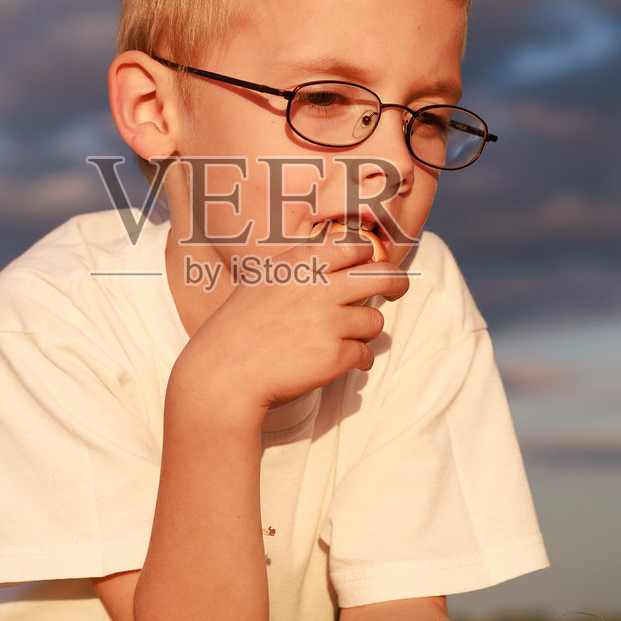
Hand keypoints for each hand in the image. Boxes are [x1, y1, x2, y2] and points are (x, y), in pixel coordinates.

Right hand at [172, 232, 409, 410]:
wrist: (223, 373)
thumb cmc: (237, 328)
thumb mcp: (263, 280)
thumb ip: (299, 268)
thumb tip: (335, 259)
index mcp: (301, 263)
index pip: (356, 247)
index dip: (366, 257)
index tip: (366, 266)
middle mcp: (320, 287)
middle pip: (382, 276)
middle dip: (396, 283)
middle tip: (397, 290)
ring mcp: (330, 322)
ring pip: (375, 321)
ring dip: (365, 330)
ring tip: (344, 338)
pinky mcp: (335, 356)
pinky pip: (365, 354)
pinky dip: (357, 360)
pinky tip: (338, 362)